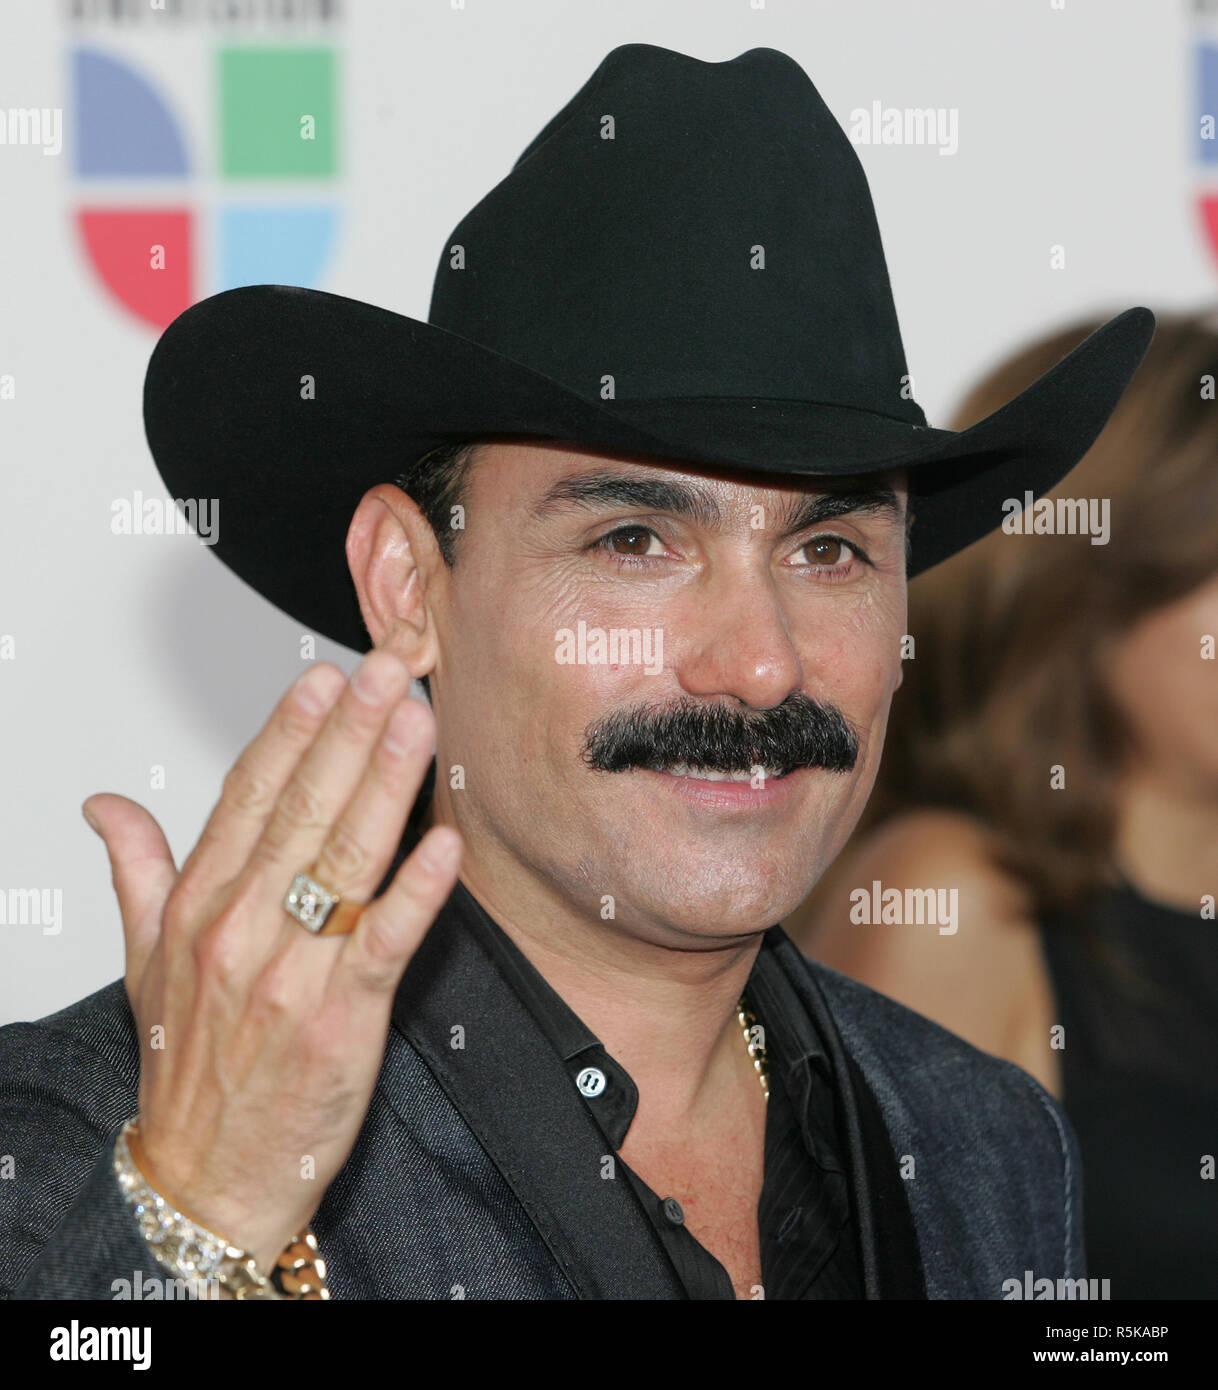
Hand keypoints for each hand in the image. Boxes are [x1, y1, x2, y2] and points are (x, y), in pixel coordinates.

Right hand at [82, 651, 460, 1273]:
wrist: (206, 1175)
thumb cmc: (186, 1064)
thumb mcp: (143, 960)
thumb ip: (136, 869)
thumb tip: (104, 805)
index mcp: (200, 904)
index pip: (250, 794)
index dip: (290, 730)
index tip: (325, 678)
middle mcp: (241, 927)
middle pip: (303, 807)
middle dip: (351, 730)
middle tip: (390, 667)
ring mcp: (291, 971)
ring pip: (343, 858)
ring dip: (384, 783)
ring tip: (416, 721)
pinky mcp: (341, 1018)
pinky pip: (382, 943)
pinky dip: (414, 894)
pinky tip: (442, 846)